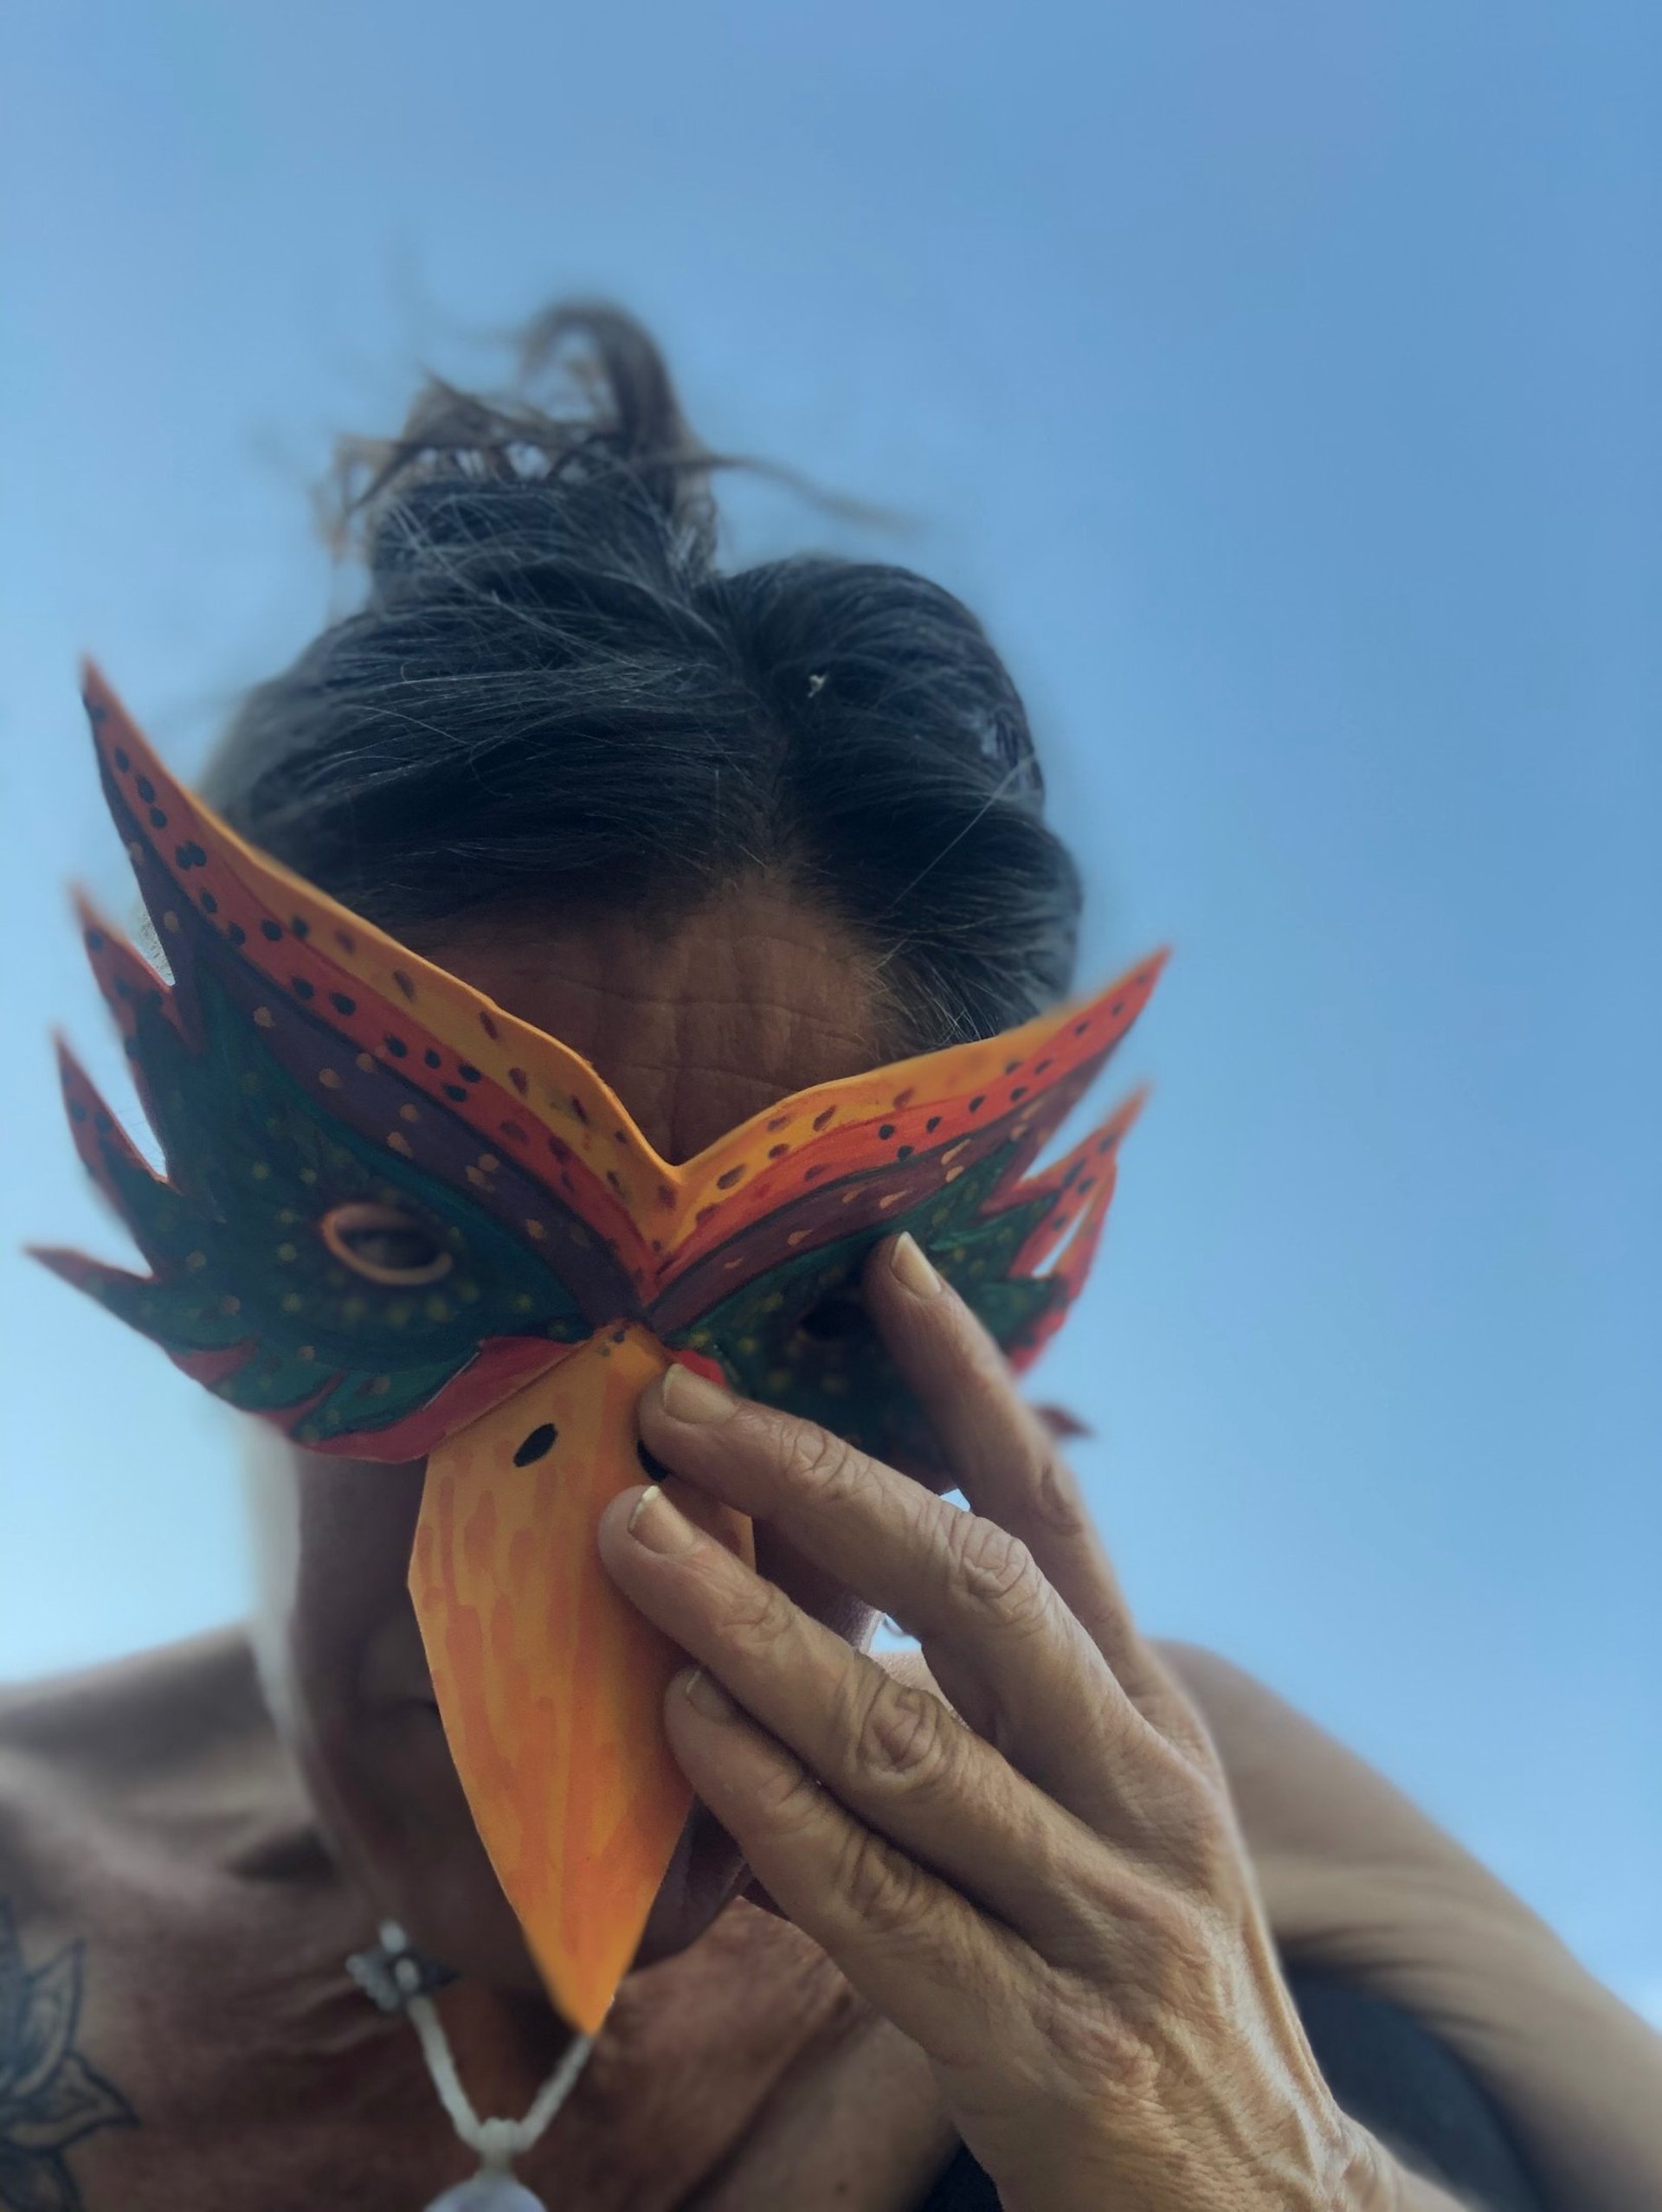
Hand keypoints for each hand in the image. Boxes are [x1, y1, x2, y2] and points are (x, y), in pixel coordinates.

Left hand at [598, 1234, 1432, 2211]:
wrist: (1265, 2210)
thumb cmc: (1149, 1978)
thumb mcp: (1114, 1812)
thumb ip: (1012, 1701)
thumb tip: (859, 1569)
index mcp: (1146, 1715)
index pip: (1051, 1514)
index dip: (968, 1382)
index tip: (884, 1261)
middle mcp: (1137, 1786)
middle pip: (972, 1590)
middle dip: (819, 1482)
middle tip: (683, 1404)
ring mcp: (1101, 1913)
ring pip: (903, 1737)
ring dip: (752, 1626)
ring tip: (632, 1538)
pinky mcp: (1042, 2044)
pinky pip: (878, 1901)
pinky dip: (773, 1806)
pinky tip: (685, 1728)